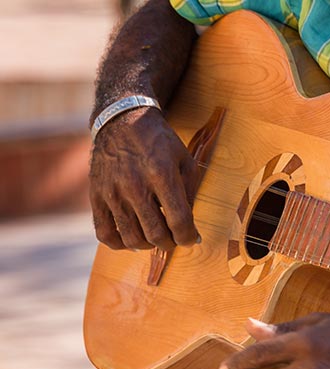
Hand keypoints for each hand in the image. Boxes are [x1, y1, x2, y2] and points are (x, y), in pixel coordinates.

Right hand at [89, 107, 198, 249]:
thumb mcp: (184, 160)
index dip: (189, 237)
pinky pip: (104, 233)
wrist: (122, 120)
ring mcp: (112, 193)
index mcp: (161, 175)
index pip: (179, 221)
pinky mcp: (96, 196)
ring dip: (148, 245)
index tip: (193, 238)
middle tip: (174, 238)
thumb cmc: (159, 142)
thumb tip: (189, 226)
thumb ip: (189, 193)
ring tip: (155, 237)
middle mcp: (135, 186)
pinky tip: (131, 238)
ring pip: (132, 238)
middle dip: (171, 243)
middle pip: (156, 234)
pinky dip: (120, 243)